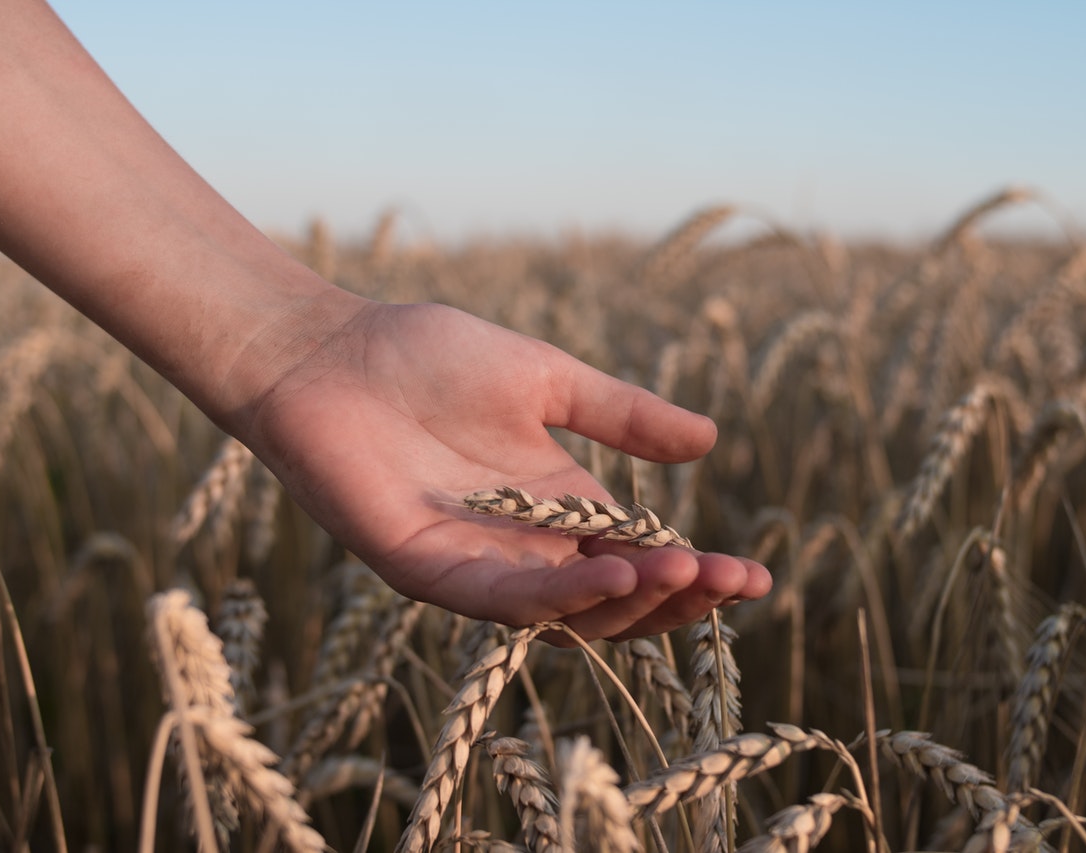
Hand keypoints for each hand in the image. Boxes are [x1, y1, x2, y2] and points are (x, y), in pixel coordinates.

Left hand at [239, 296, 770, 640]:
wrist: (330, 348)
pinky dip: (556, 594)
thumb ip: (621, 414)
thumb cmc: (428, 355)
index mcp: (553, 508)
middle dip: (673, 600)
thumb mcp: (547, 378)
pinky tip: (607, 573)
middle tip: (728, 580)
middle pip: (609, 604)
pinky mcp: (423, 568)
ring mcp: (471, 564)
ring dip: (625, 603)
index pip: (637, 560)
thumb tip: (710, 441)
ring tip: (679, 575)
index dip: (695, 574)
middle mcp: (519, 548)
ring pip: (561, 614)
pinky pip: (498, 598)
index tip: (755, 576)